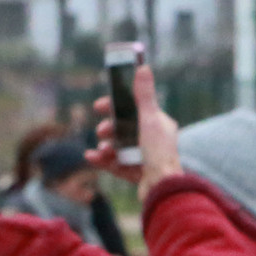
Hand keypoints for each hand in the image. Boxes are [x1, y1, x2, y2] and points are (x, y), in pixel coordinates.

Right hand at [89, 63, 180, 188]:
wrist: (163, 188)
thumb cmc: (159, 152)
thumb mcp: (149, 120)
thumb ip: (144, 95)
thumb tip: (143, 67)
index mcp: (160, 125)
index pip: (135, 110)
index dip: (116, 107)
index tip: (99, 106)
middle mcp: (154, 141)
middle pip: (124, 130)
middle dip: (110, 128)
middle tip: (102, 130)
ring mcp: (145, 158)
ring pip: (119, 148)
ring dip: (106, 146)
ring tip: (103, 149)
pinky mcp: (137, 174)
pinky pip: (116, 165)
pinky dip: (103, 160)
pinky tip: (91, 158)